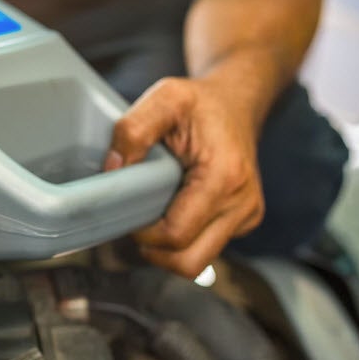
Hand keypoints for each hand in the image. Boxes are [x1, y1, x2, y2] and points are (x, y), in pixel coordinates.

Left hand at [104, 76, 265, 277]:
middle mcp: (242, 203)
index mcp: (224, 177)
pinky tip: (171, 212)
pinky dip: (183, 241)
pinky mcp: (243, 222)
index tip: (128, 209)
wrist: (237, 104)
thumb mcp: (165, 98)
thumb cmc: (200, 103)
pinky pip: (206, 249)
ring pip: (197, 262)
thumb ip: (133, 129)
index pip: (175, 234)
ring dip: (167, 251)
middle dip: (154, 251)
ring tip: (152, 217)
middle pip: (189, 262)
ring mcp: (246, 216)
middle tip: (136, 221)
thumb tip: (112, 168)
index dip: (143, 232)